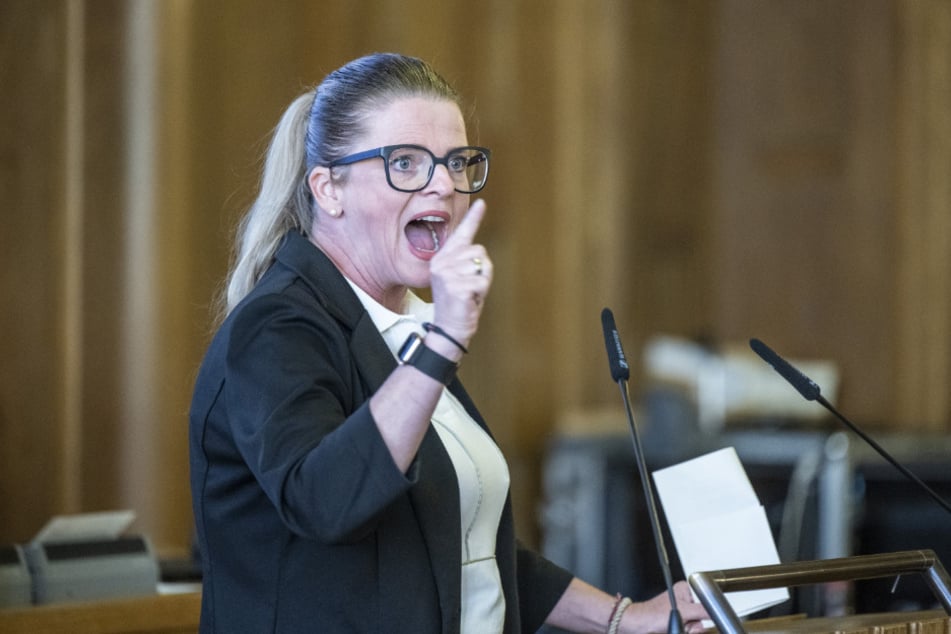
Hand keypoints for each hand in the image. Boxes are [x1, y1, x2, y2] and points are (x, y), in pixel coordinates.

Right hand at [428, 199, 490, 344]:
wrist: (450, 328)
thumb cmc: (459, 303)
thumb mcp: (461, 277)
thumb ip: (466, 261)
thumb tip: (478, 249)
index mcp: (442, 259)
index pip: (460, 235)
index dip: (473, 218)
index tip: (482, 203)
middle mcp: (441, 263)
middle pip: (478, 251)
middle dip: (481, 270)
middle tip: (470, 287)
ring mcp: (446, 274)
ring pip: (482, 265)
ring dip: (482, 282)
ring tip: (469, 294)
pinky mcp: (455, 286)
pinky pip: (482, 281)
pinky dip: (482, 292)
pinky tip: (470, 299)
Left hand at [623, 581, 708, 633]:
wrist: (638, 627)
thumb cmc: (651, 615)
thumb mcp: (682, 611)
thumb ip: (702, 611)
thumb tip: (718, 612)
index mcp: (685, 591)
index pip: (705, 604)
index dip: (702, 616)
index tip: (694, 619)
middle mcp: (684, 602)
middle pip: (701, 619)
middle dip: (693, 626)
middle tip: (684, 625)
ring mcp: (680, 614)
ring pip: (695, 628)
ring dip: (688, 630)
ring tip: (675, 628)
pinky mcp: (677, 624)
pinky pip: (689, 630)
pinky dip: (685, 631)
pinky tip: (674, 630)